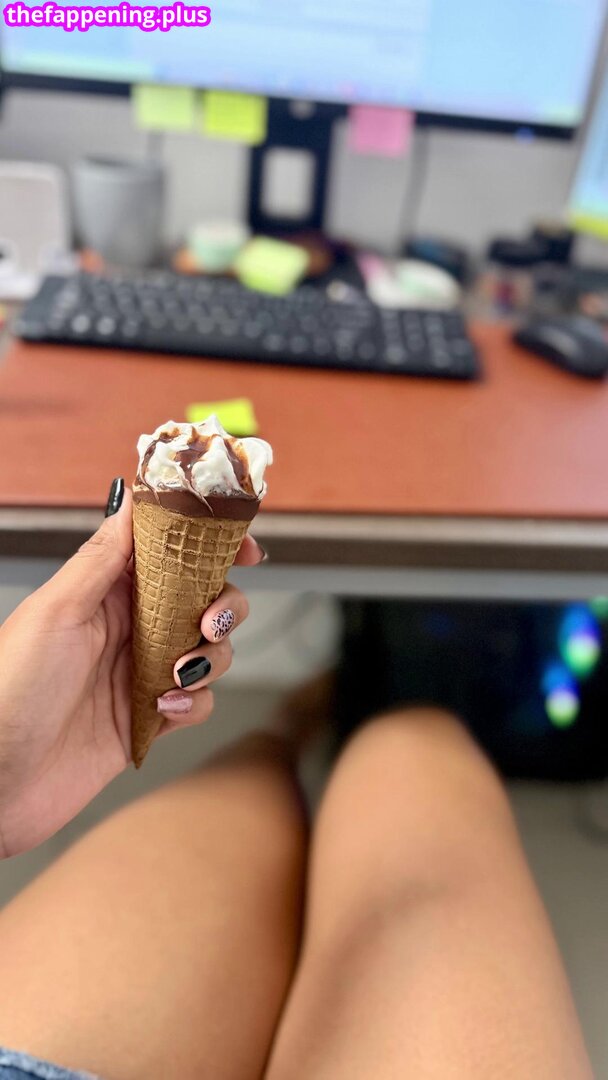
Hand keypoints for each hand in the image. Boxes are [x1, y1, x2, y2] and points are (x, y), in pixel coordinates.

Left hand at [0, 483, 263, 857]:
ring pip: (210, 651)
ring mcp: (141, 675)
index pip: (168, 553)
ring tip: (177, 674)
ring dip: (209, 658)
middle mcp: (128, 628)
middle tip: (210, 623)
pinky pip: (197, 702)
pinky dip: (192, 704)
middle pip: (203, 600)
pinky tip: (161, 711)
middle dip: (223, 606)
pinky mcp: (149, 720)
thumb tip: (133, 499)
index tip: (244, 548)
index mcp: (104, 592)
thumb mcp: (56, 611)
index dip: (209, 545)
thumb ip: (102, 558)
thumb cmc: (10, 692)